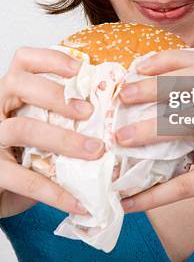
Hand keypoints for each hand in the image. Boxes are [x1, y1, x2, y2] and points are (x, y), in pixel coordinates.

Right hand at [0, 47, 105, 218]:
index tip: (82, 69)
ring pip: (22, 128)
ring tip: (96, 151)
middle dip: (58, 96)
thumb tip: (113, 114)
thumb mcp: (41, 127)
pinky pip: (23, 179)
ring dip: (64, 140)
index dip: (52, 59)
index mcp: (11, 91)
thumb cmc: (22, 156)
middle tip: (91, 111)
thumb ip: (64, 116)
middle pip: (20, 85)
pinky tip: (80, 202)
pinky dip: (55, 192)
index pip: (24, 60)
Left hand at [115, 49, 193, 211]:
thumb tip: (144, 104)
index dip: (169, 60)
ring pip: (191, 124)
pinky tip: (128, 202)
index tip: (140, 66)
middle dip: (155, 87)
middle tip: (124, 96)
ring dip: (152, 128)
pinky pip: (187, 185)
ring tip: (122, 138)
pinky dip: (154, 195)